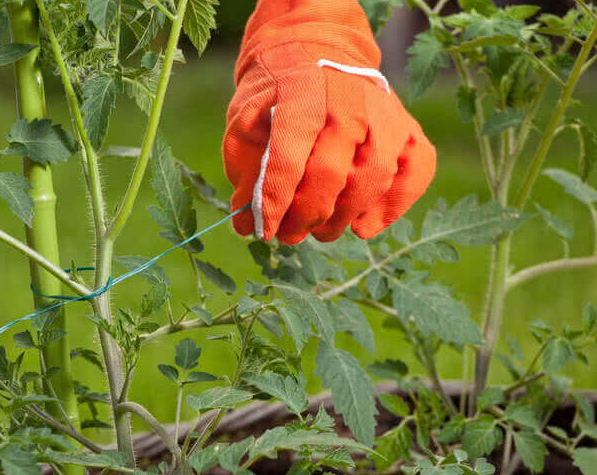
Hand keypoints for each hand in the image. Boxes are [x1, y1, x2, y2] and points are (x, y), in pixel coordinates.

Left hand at [223, 0, 435, 243]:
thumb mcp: (245, 123)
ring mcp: (384, 113)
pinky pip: (417, 169)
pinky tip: (364, 226)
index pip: (288, 160)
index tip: (264, 230)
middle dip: (307, 216)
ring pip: (374, 177)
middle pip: (331, 174)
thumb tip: (244, 225)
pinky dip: (394, 205)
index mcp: (300, 95)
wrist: (315, 50)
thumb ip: (246, 172)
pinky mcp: (408, 127)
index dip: (274, 203)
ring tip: (322, 231)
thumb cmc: (276, 96)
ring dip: (345, 216)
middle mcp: (349, 101)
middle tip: (290, 235)